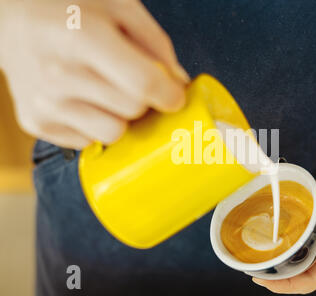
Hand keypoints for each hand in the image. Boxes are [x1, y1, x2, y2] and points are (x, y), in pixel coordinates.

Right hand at [0, 0, 188, 148]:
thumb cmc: (71, 10)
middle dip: (142, 99)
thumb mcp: (119, 8)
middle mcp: (58, 73)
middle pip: (133, 110)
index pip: (142, 84)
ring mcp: (44, 102)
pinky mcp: (35, 122)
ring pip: (113, 133)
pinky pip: (89, 141)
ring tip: (104, 90)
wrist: (13, 20)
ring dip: (119, 116)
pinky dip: (94, 124)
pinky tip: (82, 99)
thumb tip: (178, 85)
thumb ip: (156, 44)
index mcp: (82, 36)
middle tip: (129, 82)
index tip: (174, 95)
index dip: (169, 94)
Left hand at [253, 170, 315, 293]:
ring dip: (271, 260)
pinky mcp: (303, 230)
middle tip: (253, 270)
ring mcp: (312, 244)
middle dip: (274, 276)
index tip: (269, 282)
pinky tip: (258, 237)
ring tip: (250, 258)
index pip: (312, 281)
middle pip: (296, 275)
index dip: (289, 285)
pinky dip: (273, 241)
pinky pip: (287, 239)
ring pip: (288, 259)